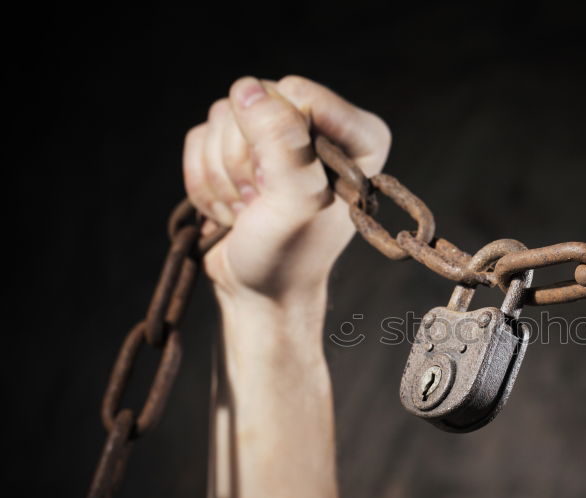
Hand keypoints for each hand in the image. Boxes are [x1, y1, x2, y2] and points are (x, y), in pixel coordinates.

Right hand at [183, 75, 390, 307]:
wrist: (259, 292)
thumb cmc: (288, 256)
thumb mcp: (293, 201)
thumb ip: (281, 141)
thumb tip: (248, 90)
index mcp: (359, 135)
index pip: (297, 94)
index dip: (277, 139)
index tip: (285, 185)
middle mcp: (321, 126)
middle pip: (255, 99)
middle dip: (246, 159)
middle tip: (262, 202)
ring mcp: (276, 134)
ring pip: (221, 116)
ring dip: (224, 174)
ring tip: (249, 210)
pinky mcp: (237, 147)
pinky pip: (199, 135)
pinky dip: (205, 178)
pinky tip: (231, 208)